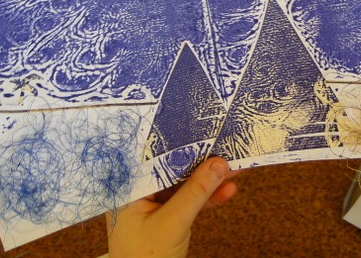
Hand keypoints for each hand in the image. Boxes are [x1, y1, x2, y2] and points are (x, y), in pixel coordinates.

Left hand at [107, 156, 238, 257]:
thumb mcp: (173, 222)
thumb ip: (196, 192)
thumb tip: (219, 164)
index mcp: (126, 188)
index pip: (155, 159)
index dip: (181, 145)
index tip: (205, 136)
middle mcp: (137, 193)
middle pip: (172, 170)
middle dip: (200, 163)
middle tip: (224, 149)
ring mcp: (151, 206)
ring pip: (183, 186)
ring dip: (208, 181)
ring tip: (234, 169)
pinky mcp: (165, 218)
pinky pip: (187, 202)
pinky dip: (206, 199)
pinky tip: (227, 191)